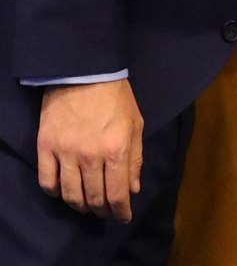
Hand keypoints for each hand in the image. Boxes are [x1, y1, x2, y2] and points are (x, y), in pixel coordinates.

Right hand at [36, 80, 143, 222]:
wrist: (85, 73)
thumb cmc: (116, 98)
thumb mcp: (136, 125)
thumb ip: (135, 158)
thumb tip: (133, 188)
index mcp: (117, 150)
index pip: (117, 194)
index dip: (121, 212)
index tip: (123, 218)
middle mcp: (90, 156)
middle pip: (93, 198)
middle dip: (102, 211)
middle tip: (106, 214)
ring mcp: (65, 153)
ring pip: (70, 195)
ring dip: (79, 206)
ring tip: (87, 207)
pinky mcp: (45, 147)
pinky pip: (46, 181)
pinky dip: (55, 193)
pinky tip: (63, 193)